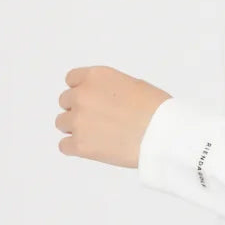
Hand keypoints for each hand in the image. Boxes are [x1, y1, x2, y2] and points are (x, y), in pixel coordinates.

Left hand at [56, 65, 172, 168]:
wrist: (162, 133)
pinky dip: (75, 147)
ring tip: (97, 133)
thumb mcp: (132, 84)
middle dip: (79, 108)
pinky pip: (64, 145)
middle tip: (98, 118)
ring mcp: (78, 121)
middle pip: (65, 101)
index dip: (82, 89)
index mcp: (95, 76)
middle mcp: (82, 95)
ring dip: (76, 127)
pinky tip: (93, 146)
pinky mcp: (79, 145)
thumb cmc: (156, 108)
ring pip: (62, 123)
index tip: (91, 98)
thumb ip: (108, 88)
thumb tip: (101, 98)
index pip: (71, 79)